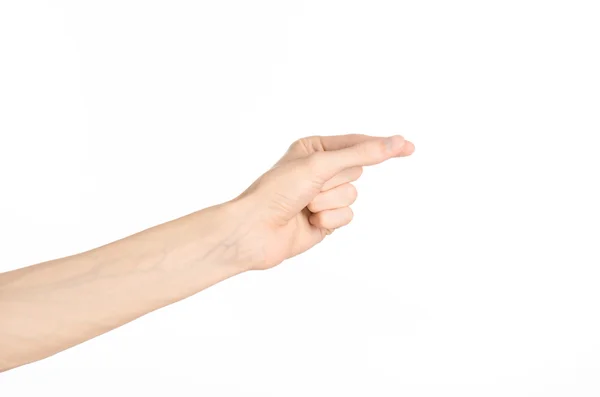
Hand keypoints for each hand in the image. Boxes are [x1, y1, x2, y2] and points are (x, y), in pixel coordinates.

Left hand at [231, 134, 414, 269]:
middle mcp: (319, 170)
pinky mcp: (324, 220)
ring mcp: (322, 196)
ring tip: (305, 206)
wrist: (255, 230)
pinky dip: (330, 219)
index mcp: (313, 148)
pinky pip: (346, 215)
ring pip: (352, 195)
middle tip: (310, 187)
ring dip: (330, 202)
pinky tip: (309, 222)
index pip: (356, 143)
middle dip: (335, 181)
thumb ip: (361, 154)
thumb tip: (396, 143)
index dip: (382, 145)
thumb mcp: (321, 165)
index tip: (408, 147)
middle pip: (356, 171)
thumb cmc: (278, 191)